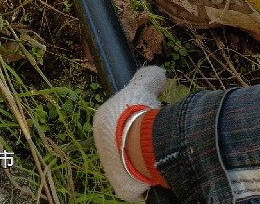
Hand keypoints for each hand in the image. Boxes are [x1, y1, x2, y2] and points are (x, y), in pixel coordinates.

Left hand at [93, 66, 166, 201]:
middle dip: (136, 141)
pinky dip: (144, 180)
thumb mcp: (142, 86)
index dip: (134, 119)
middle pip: (122, 144)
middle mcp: (100, 146)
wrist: (138, 143)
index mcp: (101, 122)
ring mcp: (109, 169)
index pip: (118, 121)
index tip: (148, 118)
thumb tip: (159, 72)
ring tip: (157, 155)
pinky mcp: (120, 187)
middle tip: (154, 138)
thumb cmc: (137, 112)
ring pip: (128, 164)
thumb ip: (148, 77)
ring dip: (140, 161)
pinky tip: (154, 172)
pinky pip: (134, 184)